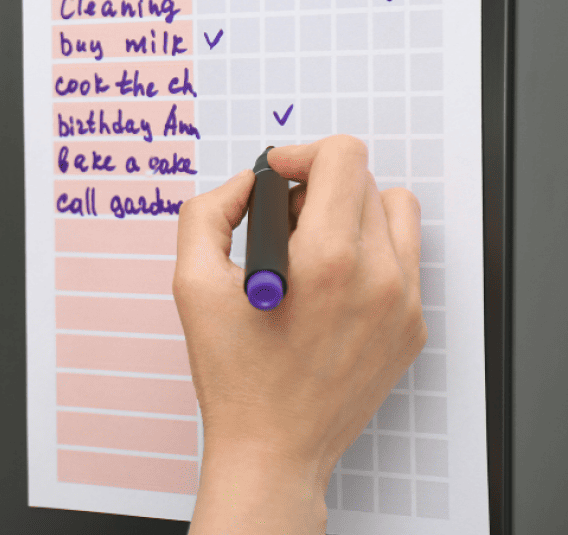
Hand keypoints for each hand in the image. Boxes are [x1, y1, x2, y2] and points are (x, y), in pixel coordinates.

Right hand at [173, 135, 425, 533]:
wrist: (273, 449)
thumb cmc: (233, 375)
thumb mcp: (192, 284)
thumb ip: (209, 212)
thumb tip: (244, 184)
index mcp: (326, 260)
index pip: (344, 157)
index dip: (303, 154)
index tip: (280, 176)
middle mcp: (378, 277)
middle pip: (364, 181)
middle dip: (318, 189)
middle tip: (282, 227)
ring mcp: (403, 304)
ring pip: (393, 213)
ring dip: (351, 215)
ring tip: (312, 252)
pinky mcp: (412, 327)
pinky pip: (402, 259)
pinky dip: (368, 257)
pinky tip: (330, 290)